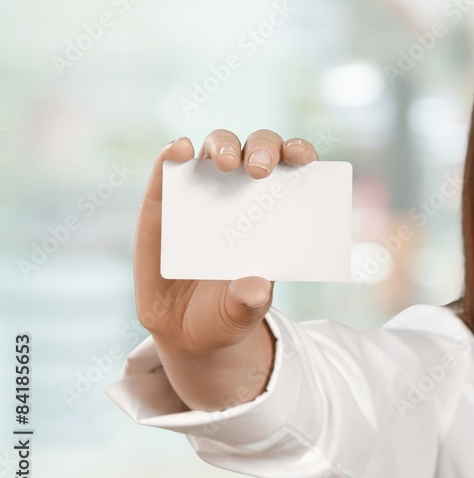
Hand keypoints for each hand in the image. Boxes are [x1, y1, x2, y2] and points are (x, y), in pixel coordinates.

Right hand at [133, 129, 318, 357]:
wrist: (186, 331)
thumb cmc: (228, 311)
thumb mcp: (243, 312)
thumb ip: (249, 300)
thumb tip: (256, 288)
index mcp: (274, 211)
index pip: (292, 168)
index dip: (299, 153)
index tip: (306, 159)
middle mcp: (241, 192)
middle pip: (256, 150)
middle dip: (262, 150)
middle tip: (260, 170)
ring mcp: (202, 192)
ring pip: (215, 149)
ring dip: (222, 146)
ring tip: (226, 163)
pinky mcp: (163, 203)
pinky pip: (168, 170)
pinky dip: (171, 155)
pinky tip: (178, 150)